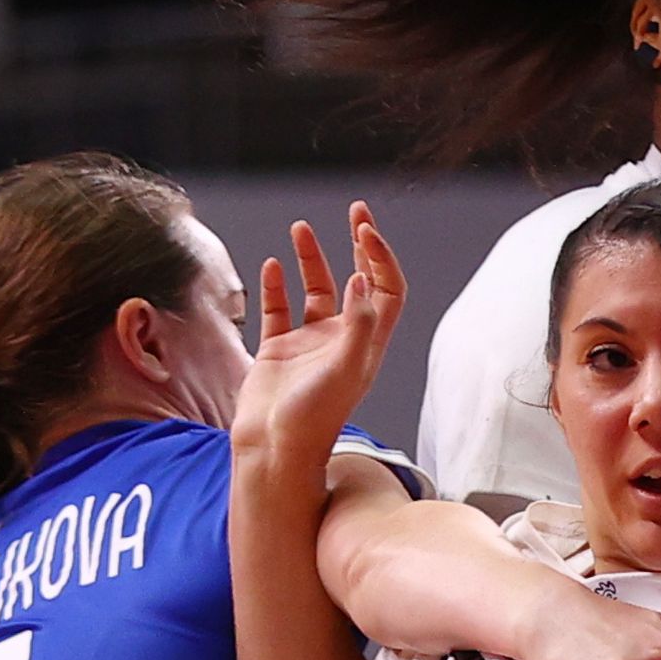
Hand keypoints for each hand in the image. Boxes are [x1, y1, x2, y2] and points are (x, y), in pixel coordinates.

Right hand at [234, 204, 405, 460]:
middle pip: (358, 282)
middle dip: (359, 245)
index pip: (387, 290)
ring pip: (316, 290)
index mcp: (366, 344)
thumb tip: (362, 277)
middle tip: (356, 210)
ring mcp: (310, 344)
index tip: (364, 230)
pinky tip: (272, 265)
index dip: (381, 258)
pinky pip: (279, 309)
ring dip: (311, 258)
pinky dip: (276, 285)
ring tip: (301, 228)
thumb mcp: (345, 369)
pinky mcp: (278, 350)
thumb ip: (358, 324)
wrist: (272, 449)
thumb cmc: (313, 417)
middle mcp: (342, 340)